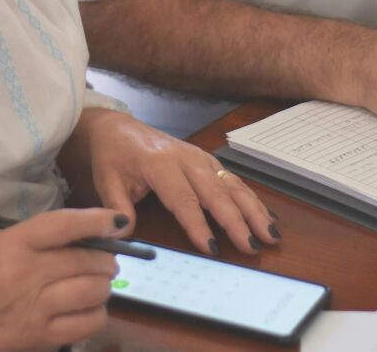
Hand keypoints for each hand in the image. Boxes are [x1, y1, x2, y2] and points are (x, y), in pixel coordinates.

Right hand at [0, 207, 122, 351]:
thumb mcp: (4, 245)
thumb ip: (44, 238)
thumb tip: (95, 232)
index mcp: (14, 242)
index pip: (64, 225)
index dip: (96, 220)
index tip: (116, 222)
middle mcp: (26, 272)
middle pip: (86, 260)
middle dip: (106, 261)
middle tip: (107, 264)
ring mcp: (35, 306)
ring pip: (92, 290)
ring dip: (104, 286)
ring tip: (98, 285)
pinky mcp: (41, 335)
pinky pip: (88, 322)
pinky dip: (97, 313)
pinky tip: (89, 309)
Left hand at [62, 108, 278, 255]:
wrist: (117, 128)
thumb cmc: (113, 155)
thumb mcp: (106, 180)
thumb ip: (117, 206)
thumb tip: (124, 233)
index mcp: (159, 163)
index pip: (182, 198)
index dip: (198, 225)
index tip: (212, 248)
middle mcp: (186, 158)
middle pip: (216, 192)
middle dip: (237, 221)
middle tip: (253, 246)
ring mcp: (200, 158)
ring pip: (232, 185)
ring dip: (253, 210)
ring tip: (270, 234)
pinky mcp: (208, 161)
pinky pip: (234, 180)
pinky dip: (252, 199)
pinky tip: (266, 216)